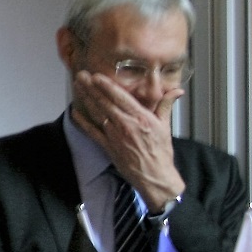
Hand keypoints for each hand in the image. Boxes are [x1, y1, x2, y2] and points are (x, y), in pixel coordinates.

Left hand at [72, 71, 184, 207]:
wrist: (154, 175)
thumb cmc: (160, 151)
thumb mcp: (165, 126)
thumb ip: (166, 106)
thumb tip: (177, 91)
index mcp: (141, 117)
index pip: (121, 98)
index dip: (107, 86)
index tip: (96, 76)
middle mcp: (126, 124)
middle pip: (105, 103)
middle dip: (91, 88)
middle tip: (80, 75)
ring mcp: (114, 135)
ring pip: (97, 113)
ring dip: (86, 99)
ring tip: (77, 86)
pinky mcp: (107, 146)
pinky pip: (92, 131)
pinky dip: (82, 121)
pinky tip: (74, 111)